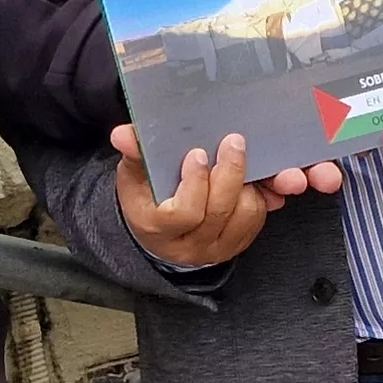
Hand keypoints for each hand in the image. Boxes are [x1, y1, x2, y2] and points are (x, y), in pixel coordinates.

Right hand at [112, 126, 343, 269]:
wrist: (160, 234)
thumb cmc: (146, 199)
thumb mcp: (133, 177)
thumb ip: (133, 155)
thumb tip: (122, 134)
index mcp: (159, 228)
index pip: (184, 212)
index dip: (194, 183)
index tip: (197, 153)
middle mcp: (190, 245)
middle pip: (220, 211)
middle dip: (231, 173)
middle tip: (234, 142)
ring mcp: (217, 248)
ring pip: (245, 215)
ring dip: (248, 184)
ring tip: (239, 159)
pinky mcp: (238, 244)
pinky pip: (258, 218)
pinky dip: (260, 195)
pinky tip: (252, 176)